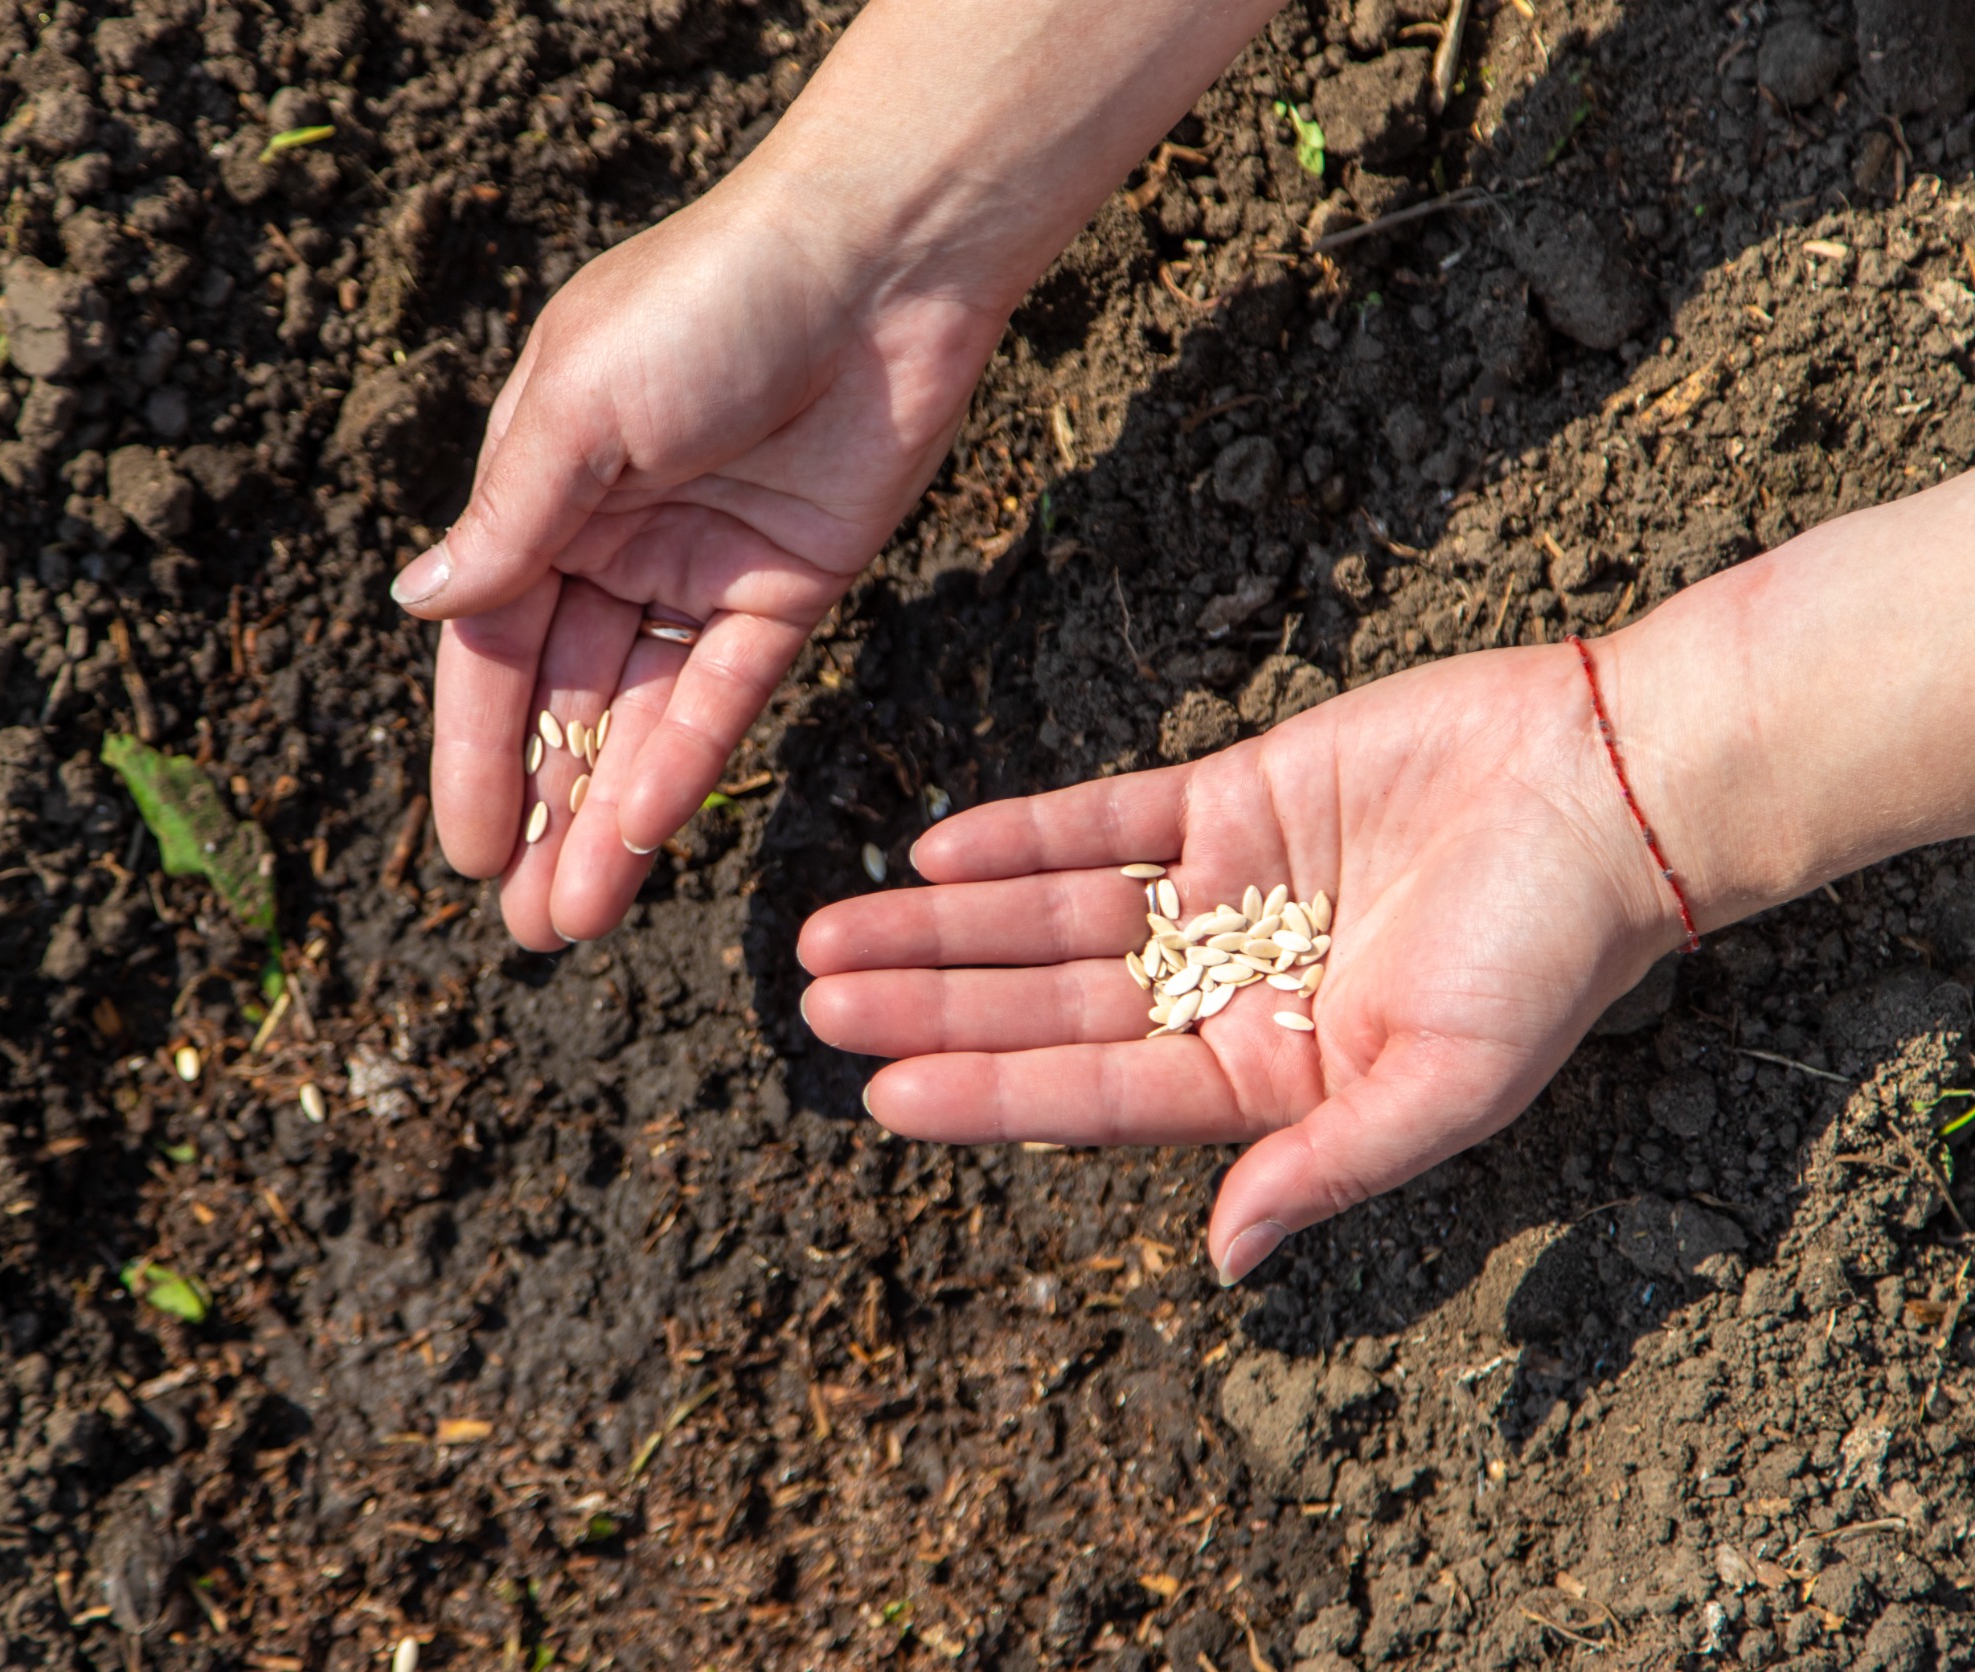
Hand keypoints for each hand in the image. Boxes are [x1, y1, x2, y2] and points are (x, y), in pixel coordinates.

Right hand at [401, 178, 1008, 949]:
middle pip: (563, 703)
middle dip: (542, 814)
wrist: (881, 259)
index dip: (476, 754)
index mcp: (542, 489)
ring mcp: (702, 570)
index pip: (490, 647)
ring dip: (606, 820)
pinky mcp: (790, 589)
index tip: (467, 853)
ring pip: (639, 721)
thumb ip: (509, 523)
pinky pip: (724, 697)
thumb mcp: (581, 408)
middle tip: (526, 931)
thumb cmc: (709, 299)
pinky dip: (684, 767)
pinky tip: (644, 842)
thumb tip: (419, 608)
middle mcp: (613, 538)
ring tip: (573, 921)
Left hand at [795, 644, 1690, 1283]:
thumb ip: (1328, 1165)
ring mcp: (1225, 890)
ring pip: (1055, 912)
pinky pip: (1108, 818)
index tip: (882, 1099)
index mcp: (1271, 1076)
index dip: (988, 1092)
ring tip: (833, 931)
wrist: (1615, 787)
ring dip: (946, 922)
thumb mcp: (1448, 1088)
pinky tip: (935, 849)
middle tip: (816, 1003)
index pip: (1097, 1092)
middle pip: (1050, 1001)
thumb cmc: (1548, 956)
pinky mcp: (1234, 794)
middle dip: (933, 1004)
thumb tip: (1224, 1257)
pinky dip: (1026, 832)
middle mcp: (1229, 990)